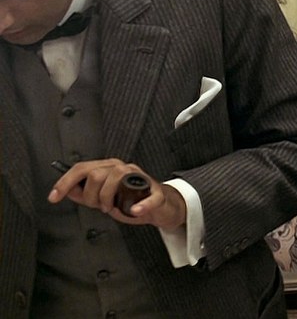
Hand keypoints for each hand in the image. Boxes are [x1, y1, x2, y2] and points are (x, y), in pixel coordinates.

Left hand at [48, 158, 186, 229]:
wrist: (161, 207)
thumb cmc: (132, 200)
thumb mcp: (103, 197)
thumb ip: (85, 193)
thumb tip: (67, 190)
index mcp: (109, 167)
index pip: (82, 168)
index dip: (65, 182)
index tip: (54, 197)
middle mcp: (124, 168)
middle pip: (95, 175)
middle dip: (90, 196)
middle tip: (98, 206)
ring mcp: (140, 179)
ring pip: (115, 179)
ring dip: (107, 200)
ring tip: (112, 208)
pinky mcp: (156, 192)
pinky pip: (147, 197)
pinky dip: (140, 205)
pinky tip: (135, 211)